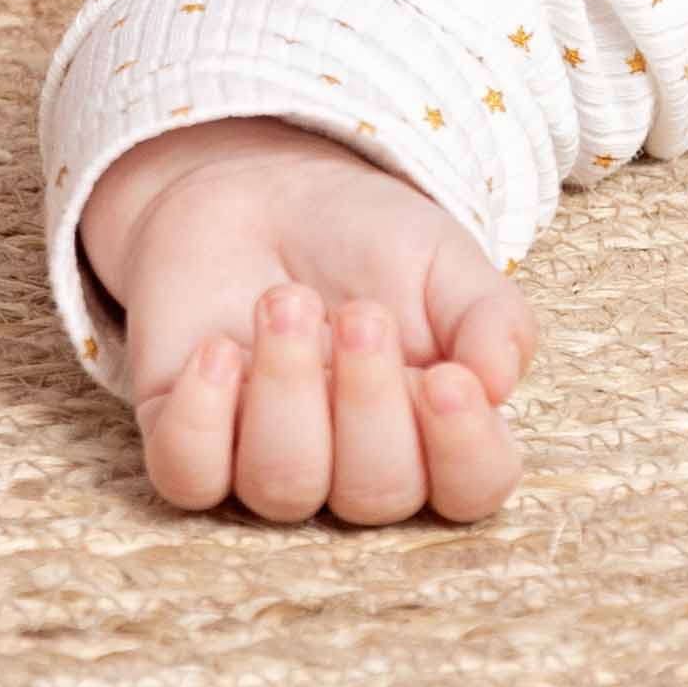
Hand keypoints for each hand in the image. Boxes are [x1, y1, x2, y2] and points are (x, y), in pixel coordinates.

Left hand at [78, 117, 532, 523]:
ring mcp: (267, 463)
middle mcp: (355, 467)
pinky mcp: (188, 443)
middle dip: (368, 400)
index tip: (446, 379)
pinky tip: (218, 349)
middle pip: (376, 495)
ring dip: (286, 389)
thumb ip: (491, 316)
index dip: (464, 453)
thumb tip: (499, 382)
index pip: (471, 489)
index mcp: (435, 429)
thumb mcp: (444, 257)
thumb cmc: (365, 240)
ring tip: (285, 300)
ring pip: (282, 485)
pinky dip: (203, 417)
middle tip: (360, 313)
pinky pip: (188, 476)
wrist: (261, 191)